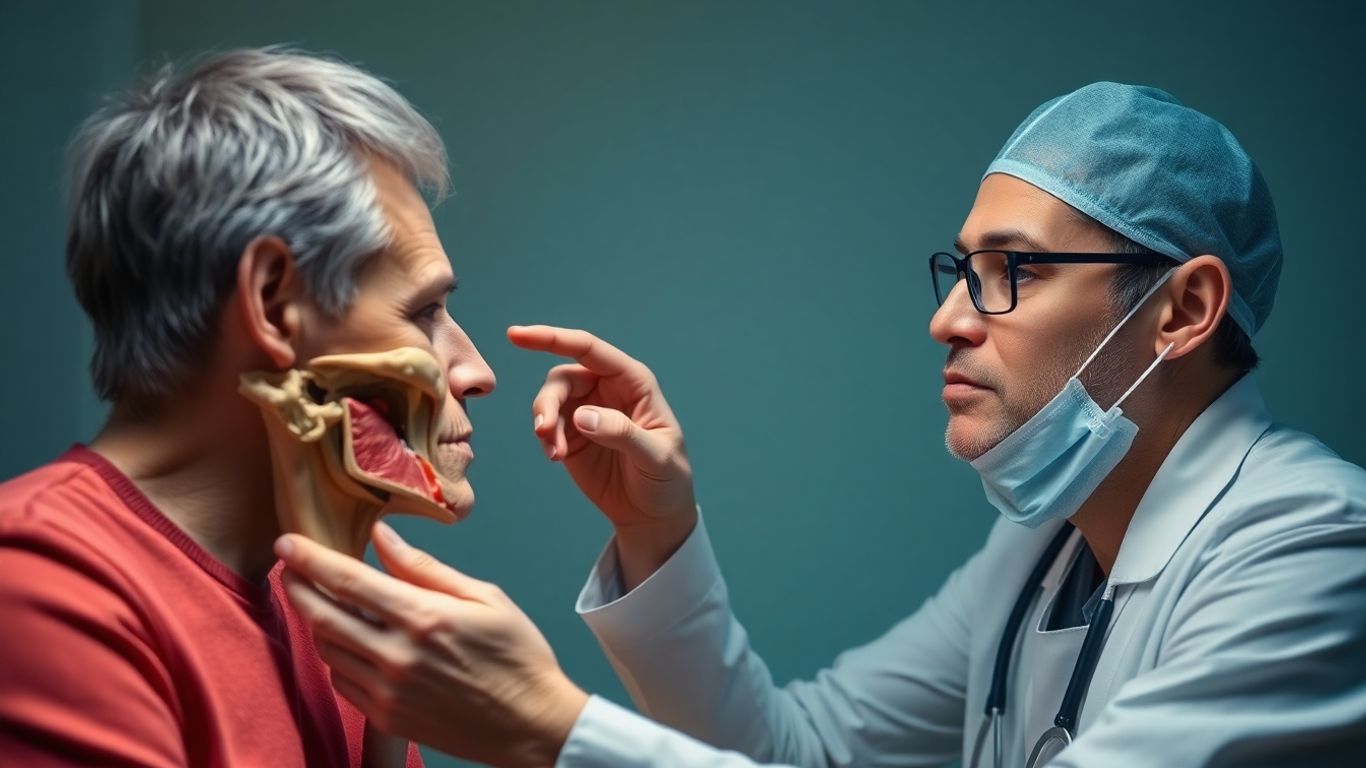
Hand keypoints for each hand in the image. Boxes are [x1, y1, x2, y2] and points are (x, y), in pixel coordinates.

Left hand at [275, 523, 588, 767]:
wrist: (532, 724)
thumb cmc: (517, 656)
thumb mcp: (484, 597)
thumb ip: (425, 568)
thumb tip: (382, 536)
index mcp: (423, 617)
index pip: (348, 581)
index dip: (310, 559)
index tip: (287, 542)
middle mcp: (397, 656)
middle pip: (322, 616)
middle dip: (297, 587)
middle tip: (288, 568)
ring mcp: (388, 691)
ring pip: (328, 650)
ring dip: (318, 623)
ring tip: (326, 603)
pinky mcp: (387, 717)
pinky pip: (343, 682)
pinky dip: (339, 657)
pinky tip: (354, 643)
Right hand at [508, 325, 697, 584]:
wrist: (654, 514)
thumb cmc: (667, 478)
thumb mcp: (655, 456)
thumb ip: (621, 433)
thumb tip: (582, 416)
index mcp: (633, 382)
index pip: (590, 351)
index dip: (553, 338)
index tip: (516, 335)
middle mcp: (607, 389)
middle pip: (563, 378)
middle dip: (547, 401)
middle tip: (543, 430)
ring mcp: (587, 411)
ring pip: (551, 400)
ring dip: (544, 422)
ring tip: (554, 453)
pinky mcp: (572, 435)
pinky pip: (547, 425)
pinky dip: (545, 438)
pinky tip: (557, 457)